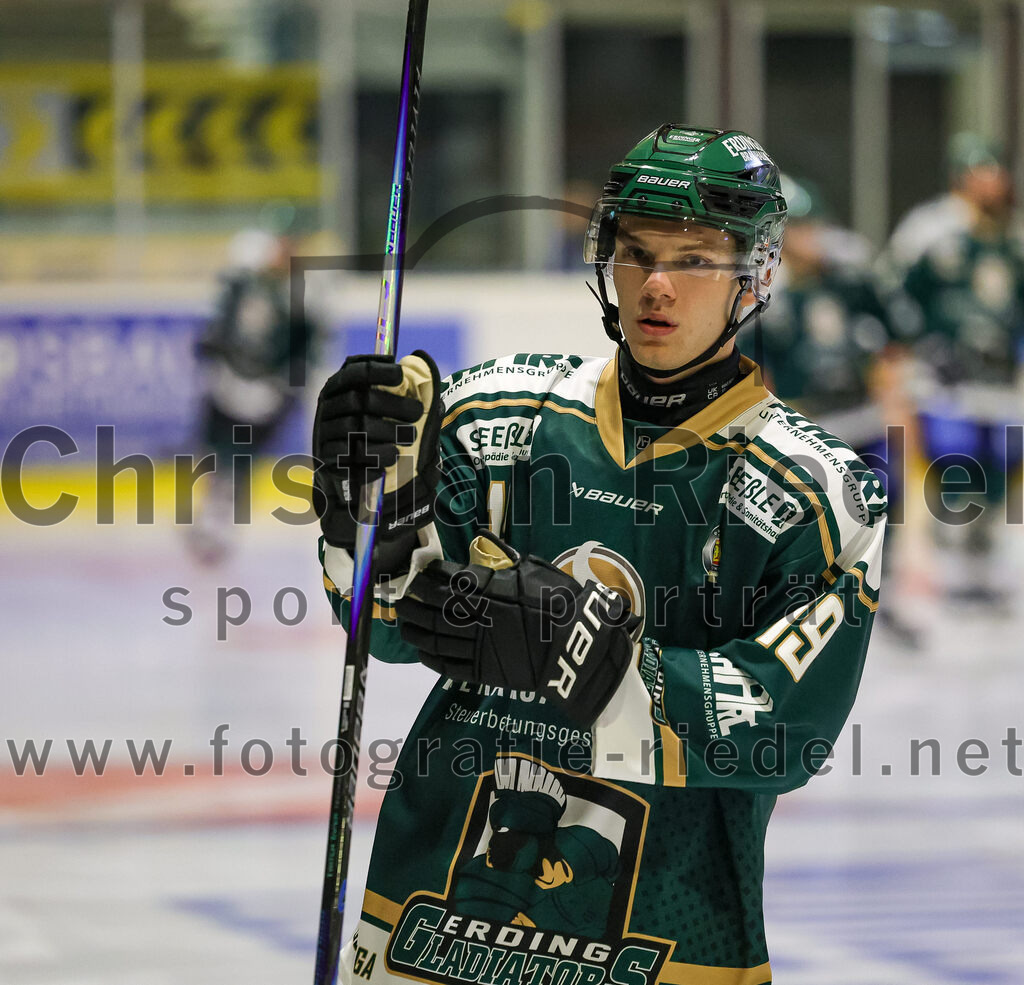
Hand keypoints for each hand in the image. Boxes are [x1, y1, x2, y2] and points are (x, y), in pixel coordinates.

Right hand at [313, 351, 441, 560]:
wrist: (349, 482)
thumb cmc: (371, 438)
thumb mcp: (381, 412)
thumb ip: (398, 390)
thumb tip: (423, 362)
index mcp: (339, 388)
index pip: (355, 370)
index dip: (378, 369)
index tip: (401, 374)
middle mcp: (328, 407)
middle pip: (360, 399)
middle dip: (393, 404)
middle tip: (417, 413)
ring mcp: (324, 433)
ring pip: (358, 426)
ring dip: (389, 431)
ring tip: (410, 438)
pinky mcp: (326, 460)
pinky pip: (351, 455)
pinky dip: (376, 456)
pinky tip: (392, 458)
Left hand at [396, 532, 638, 724]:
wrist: (576, 646)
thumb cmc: (560, 603)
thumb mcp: (535, 572)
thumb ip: (507, 562)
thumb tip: (487, 547)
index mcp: (490, 590)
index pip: (447, 580)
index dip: (427, 577)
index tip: (418, 575)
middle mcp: (477, 617)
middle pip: (433, 609)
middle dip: (413, 604)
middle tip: (402, 600)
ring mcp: (478, 646)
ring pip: (435, 638)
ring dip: (415, 630)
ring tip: (404, 624)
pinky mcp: (483, 671)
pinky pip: (448, 665)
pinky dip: (430, 658)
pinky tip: (423, 651)